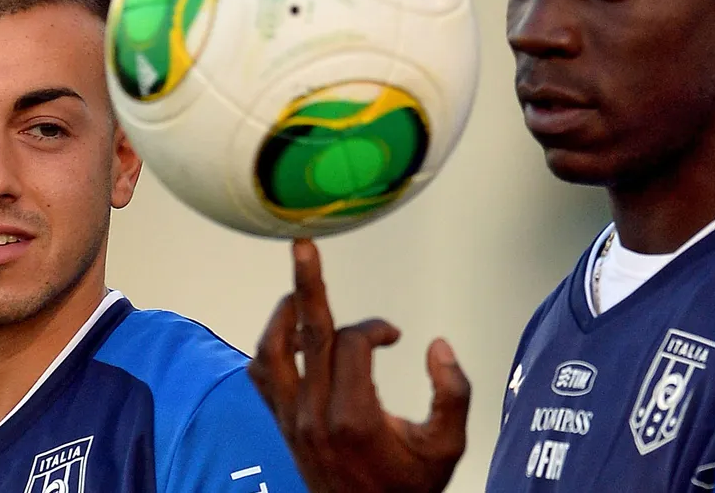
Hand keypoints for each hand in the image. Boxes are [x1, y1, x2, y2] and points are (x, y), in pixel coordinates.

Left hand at [248, 238, 470, 492]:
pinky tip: (289, 332)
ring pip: (271, 351)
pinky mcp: (282, 425)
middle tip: (303, 244)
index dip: (375, 328)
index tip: (394, 336)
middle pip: (306, 333)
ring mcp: (292, 420)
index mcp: (354, 417)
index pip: (353, 343)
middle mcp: (315, 415)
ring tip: (300, 290)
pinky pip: (261, 376)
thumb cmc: (409, 486)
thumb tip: (439, 346)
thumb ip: (454, 393)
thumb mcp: (448, 446)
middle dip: (307, 284)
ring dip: (283, 315)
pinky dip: (270, 346)